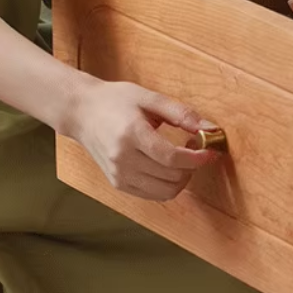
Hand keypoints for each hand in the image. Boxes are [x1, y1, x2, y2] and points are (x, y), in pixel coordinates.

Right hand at [70, 79, 221, 201]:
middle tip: (193, 147)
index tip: (209, 151)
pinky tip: (167, 166)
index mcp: (131, 135)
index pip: (171, 158)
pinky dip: (167, 185)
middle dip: (191, 166)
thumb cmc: (115, 101)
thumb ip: (181, 114)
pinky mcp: (118, 184)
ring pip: (165, 192)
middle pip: (171, 177)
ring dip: (182, 178)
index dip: (196, 158)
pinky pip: (153, 195)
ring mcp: (119, 175)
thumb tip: (209, 128)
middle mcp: (122, 159)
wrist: (82, 113)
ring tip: (181, 158)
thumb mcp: (150, 98)